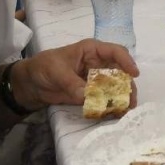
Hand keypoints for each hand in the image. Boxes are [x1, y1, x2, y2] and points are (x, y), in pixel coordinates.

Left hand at [12, 40, 139, 109]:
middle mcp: (98, 64)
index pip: (115, 52)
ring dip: (122, 97)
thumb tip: (86, 96)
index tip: (134, 74)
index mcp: (91, 51)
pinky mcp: (91, 93)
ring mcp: (96, 79)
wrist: (30, 85)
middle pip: (120, 72)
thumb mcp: (56, 71)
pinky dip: (110, 105)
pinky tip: (115, 113)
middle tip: (131, 100)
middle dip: (128, 85)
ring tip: (126, 109)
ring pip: (115, 86)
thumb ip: (72, 83)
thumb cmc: (43, 68)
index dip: (126, 61)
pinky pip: (105, 98)